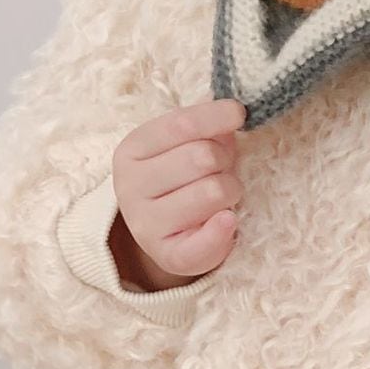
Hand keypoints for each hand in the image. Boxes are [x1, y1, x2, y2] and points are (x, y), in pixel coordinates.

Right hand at [109, 99, 249, 289]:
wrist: (169, 233)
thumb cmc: (184, 177)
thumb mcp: (187, 143)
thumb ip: (206, 126)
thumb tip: (233, 112)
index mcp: (132, 150)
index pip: (180, 124)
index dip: (216, 116)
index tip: (238, 114)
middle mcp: (130, 187)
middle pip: (202, 157)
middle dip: (225, 160)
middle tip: (222, 169)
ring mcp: (145, 224)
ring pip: (214, 191)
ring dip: (231, 190)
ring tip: (220, 196)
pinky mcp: (168, 256)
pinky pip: (207, 241)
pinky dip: (225, 228)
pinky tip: (226, 220)